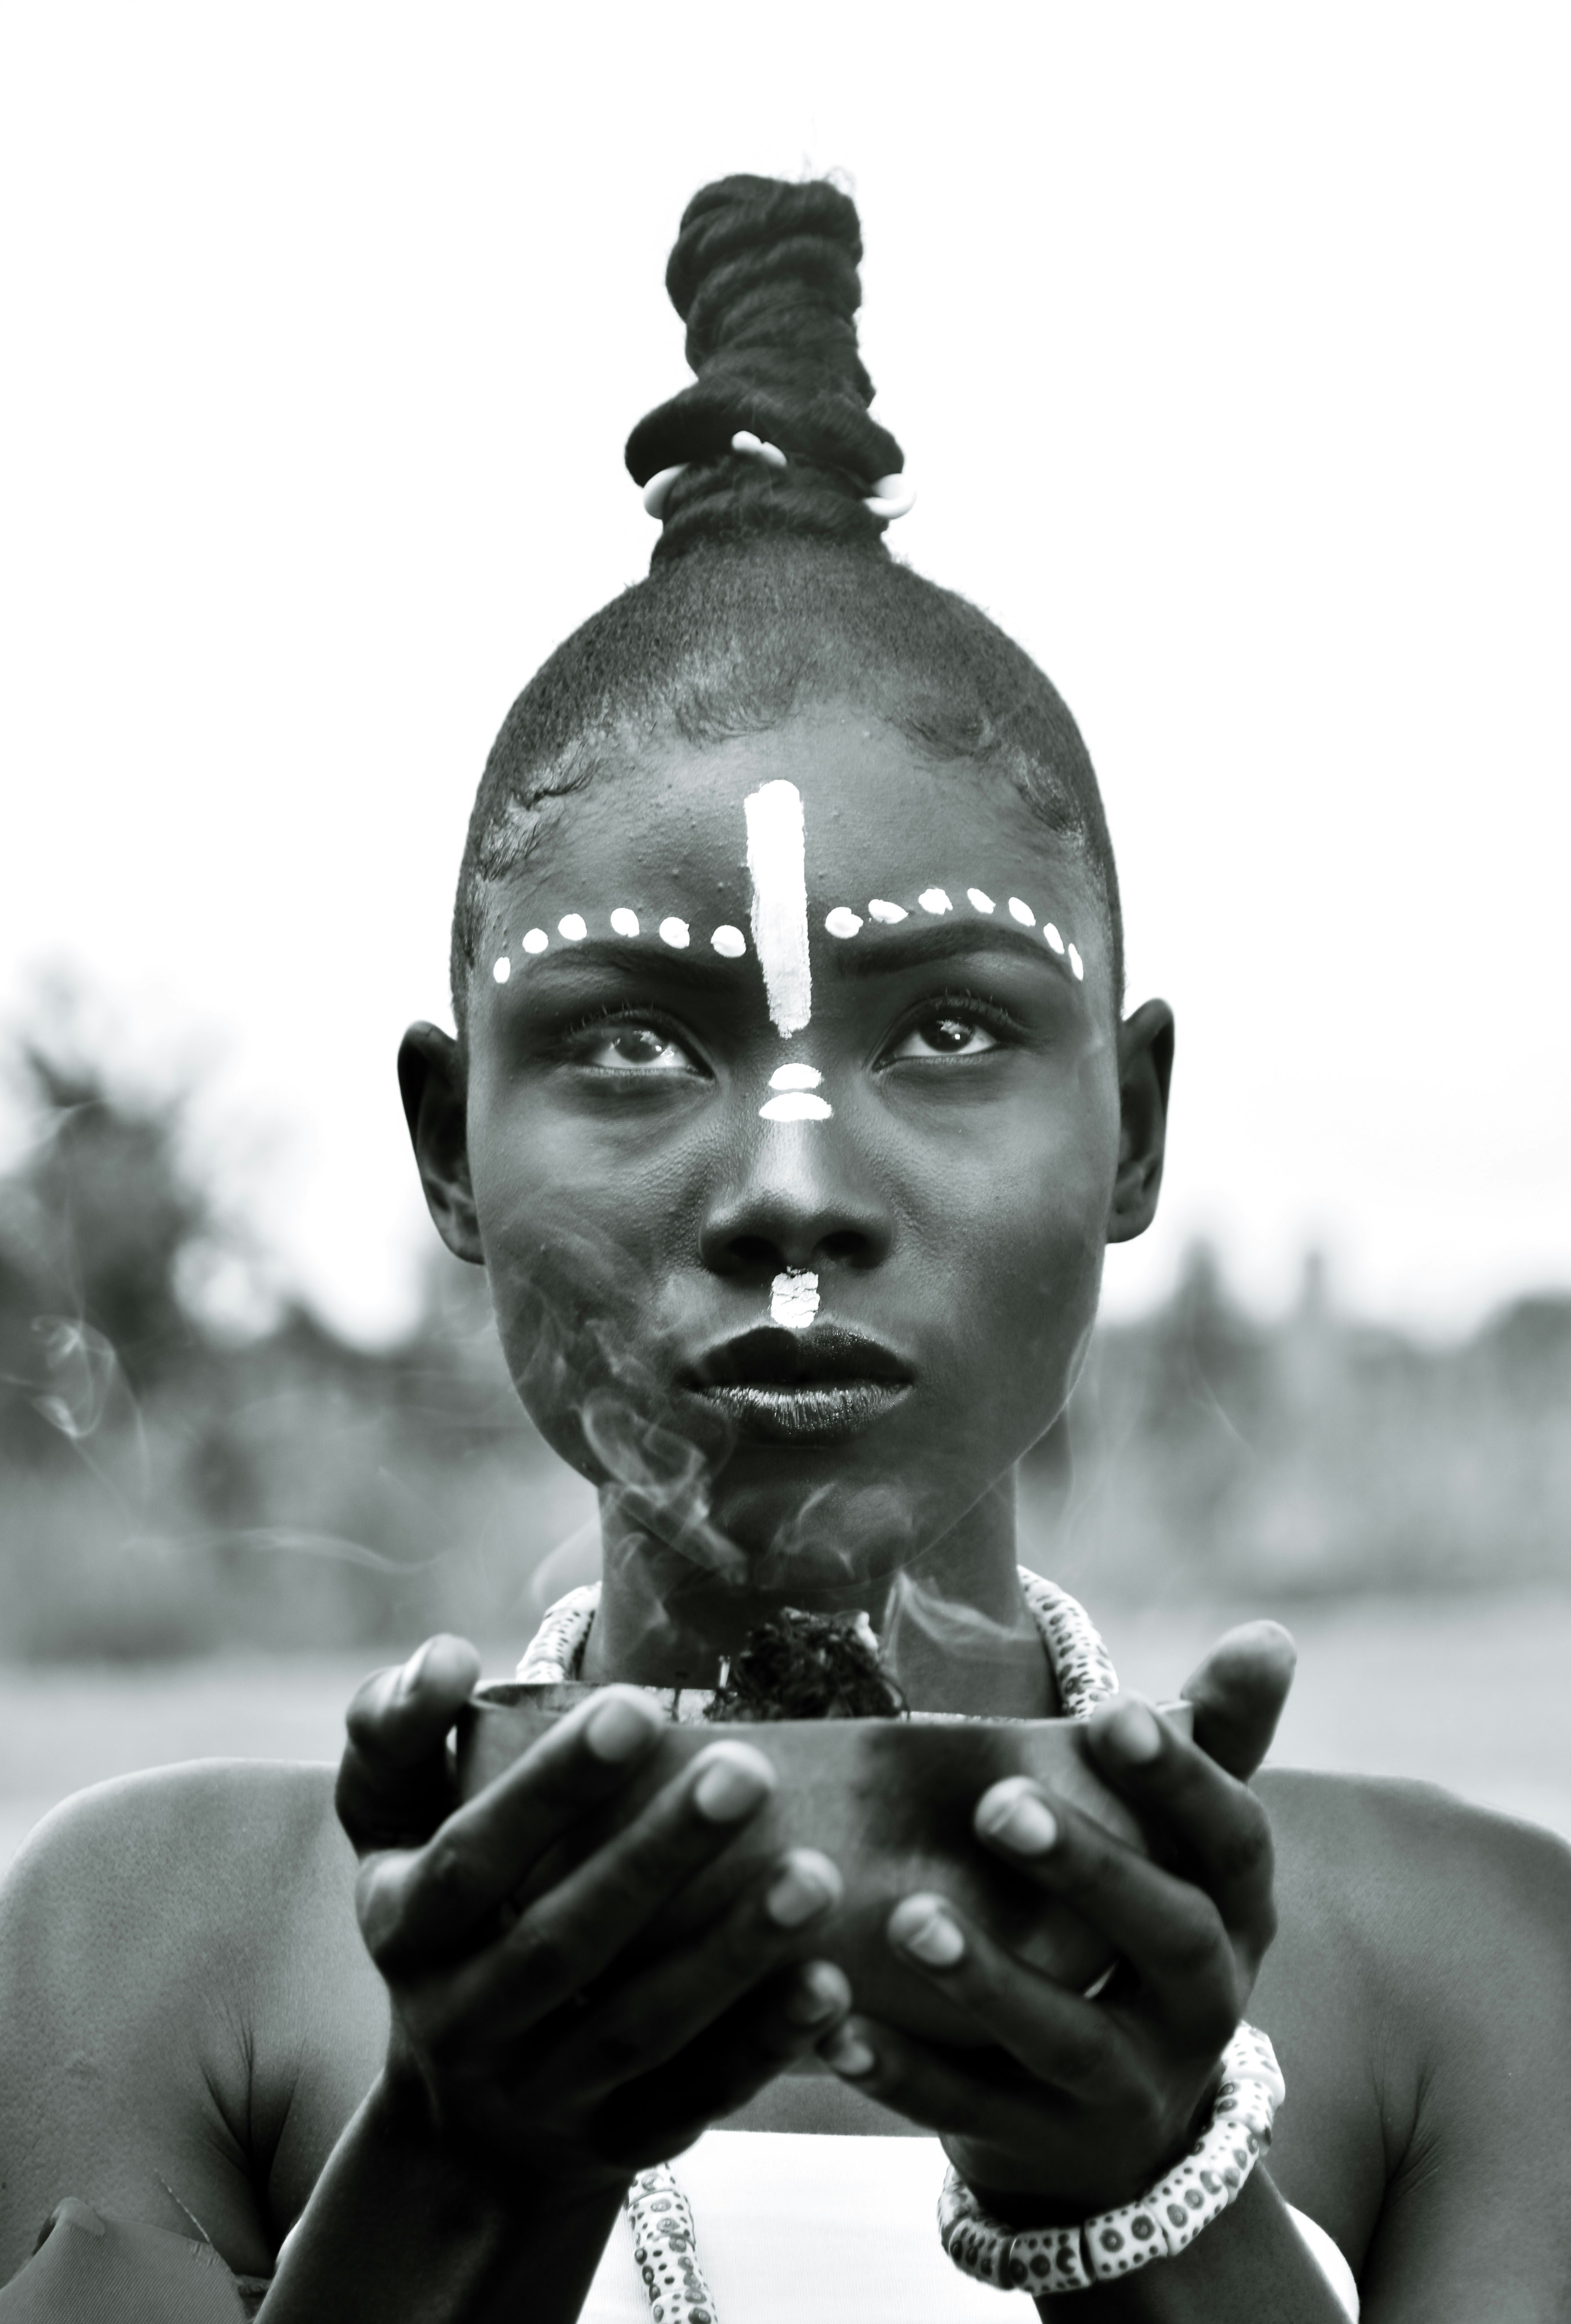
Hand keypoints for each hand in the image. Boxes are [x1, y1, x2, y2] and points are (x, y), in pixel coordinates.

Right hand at [336, 1636, 851, 2201]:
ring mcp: (540, 2094)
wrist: (459, 2122)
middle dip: (657, 1855)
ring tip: (816, 1875)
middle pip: (562, 1942)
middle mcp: (462, 2021)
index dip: (548, 1787)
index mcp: (406, 1929)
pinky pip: (690, 2100)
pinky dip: (759, 2045)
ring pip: (637, 2025)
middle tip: (748, 1772)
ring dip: (730, 1952)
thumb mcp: (394, 1829)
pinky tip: (827, 1983)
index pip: (471, 1858)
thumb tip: (445, 1654)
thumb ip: (398, 1733)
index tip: (635, 1706)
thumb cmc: (447, 1915)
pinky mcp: (614, 2146)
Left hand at [815, 1621, 1295, 2218]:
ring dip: (986, 1978)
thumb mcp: (1181, 1844)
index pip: (1232, 1838)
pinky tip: (833, 2026)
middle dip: (1088, 1867)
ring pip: (1067, 2037)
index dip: (1181, 1777)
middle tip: (995, 1804)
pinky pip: (973, 2111)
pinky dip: (903, 2074)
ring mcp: (1131, 2087)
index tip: (1111, 1710)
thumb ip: (1215, 1740)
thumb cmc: (1138, 1922)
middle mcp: (1204, 2003)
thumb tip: (1270, 1633)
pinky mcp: (1048, 2147)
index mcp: (1234, 1910)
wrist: (1118, 2121)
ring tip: (908, 1920)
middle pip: (1166, 1935)